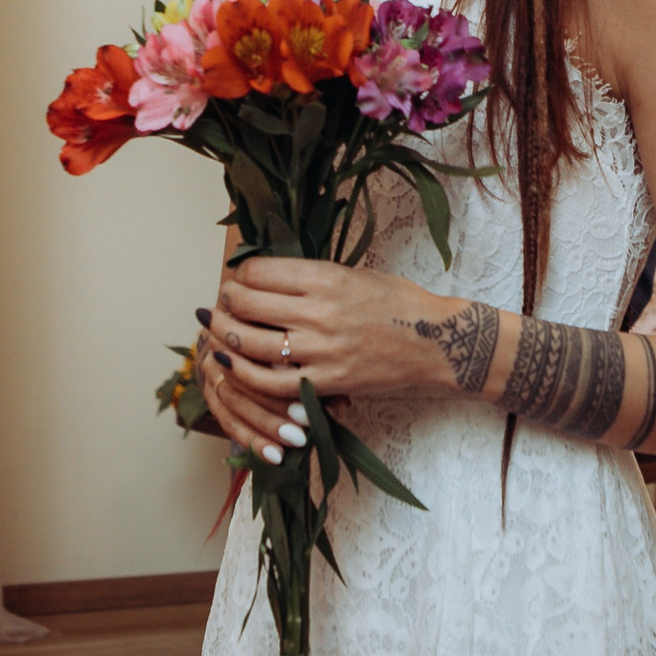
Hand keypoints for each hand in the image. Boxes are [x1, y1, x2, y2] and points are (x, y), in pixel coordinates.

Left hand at [200, 258, 451, 459]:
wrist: (436, 341)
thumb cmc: (399, 302)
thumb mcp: (355, 274)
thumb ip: (312, 277)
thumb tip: (267, 277)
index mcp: (326, 277)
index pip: (258, 271)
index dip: (240, 274)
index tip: (239, 278)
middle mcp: (319, 311)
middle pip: (247, 303)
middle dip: (227, 302)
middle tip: (223, 303)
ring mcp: (321, 350)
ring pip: (250, 343)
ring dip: (226, 336)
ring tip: (219, 332)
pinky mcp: (326, 382)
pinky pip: (271, 383)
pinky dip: (246, 374)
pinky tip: (236, 366)